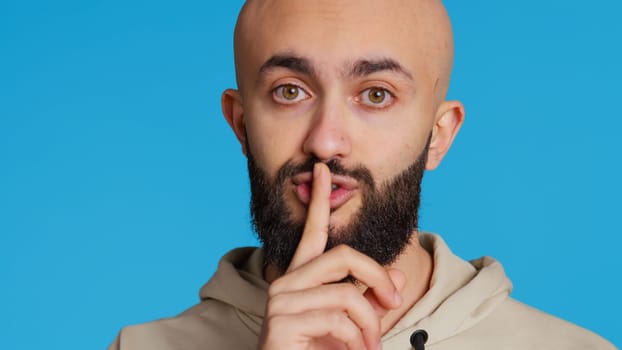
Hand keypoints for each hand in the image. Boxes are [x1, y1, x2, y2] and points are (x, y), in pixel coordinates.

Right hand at [258, 163, 404, 349]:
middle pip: (344, 256)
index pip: (312, 233)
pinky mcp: (282, 322)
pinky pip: (338, 319)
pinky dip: (358, 340)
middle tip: (395, 304)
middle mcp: (287, 282)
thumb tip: (397, 280)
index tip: (324, 170)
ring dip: (371, 323)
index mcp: (300, 277)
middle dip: (378, 278)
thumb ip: (371, 300)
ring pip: (347, 293)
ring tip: (372, 346)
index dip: (319, 200)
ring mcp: (281, 301)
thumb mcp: (352, 324)